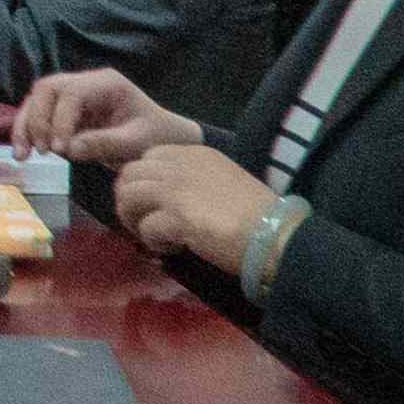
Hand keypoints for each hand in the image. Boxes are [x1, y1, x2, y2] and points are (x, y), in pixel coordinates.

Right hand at [16, 68, 199, 167]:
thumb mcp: (137, 143)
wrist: (161, 139)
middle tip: (41, 151)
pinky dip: (28, 132)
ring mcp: (73, 95)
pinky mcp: (65, 111)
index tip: (60, 150)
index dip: (60, 119)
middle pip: (47, 89)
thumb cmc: (156, 137)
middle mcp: (86, 83)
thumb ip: (105, 144)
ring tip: (22, 154)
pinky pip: (38, 115)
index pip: (72, 93)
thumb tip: (68, 149)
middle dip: (37, 119)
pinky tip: (24, 152)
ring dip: (25, 126)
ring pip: (36, 99)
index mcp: (107, 84)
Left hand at [110, 142, 274, 274]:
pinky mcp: (176, 216)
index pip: (147, 158)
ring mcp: (176, 188)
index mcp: (194, 154)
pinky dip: (153, 242)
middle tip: (143, 223)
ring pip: (128, 197)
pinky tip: (172, 249)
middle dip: (130, 200)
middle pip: (129, 175)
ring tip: (154, 237)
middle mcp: (180, 165)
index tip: (152, 203)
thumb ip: (195, 180)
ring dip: (134, 220)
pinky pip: (145, 227)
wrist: (276, 234)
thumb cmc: (258, 213)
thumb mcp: (223, 181)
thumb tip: (171, 199)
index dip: (142, 182)